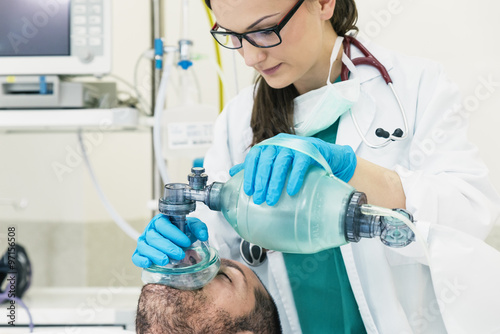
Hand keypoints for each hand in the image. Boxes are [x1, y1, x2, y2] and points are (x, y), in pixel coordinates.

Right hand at [132, 214, 207, 267]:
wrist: (177, 243)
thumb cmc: (182, 233)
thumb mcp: (192, 227)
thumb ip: (198, 228)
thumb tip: (203, 235)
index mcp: (161, 221)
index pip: (163, 225)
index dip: (174, 234)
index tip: (186, 242)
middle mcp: (151, 230)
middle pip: (154, 237)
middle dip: (167, 247)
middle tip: (180, 254)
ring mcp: (144, 242)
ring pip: (145, 247)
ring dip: (155, 254)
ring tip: (165, 260)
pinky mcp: (140, 254)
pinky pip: (136, 257)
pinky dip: (141, 260)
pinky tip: (149, 263)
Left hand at [230, 133, 356, 205]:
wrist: (326, 156)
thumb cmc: (296, 161)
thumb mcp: (275, 162)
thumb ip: (255, 166)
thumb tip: (231, 173)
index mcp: (269, 145)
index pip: (255, 156)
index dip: (249, 173)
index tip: (248, 191)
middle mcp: (280, 143)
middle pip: (266, 160)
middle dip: (261, 181)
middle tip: (258, 199)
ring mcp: (296, 146)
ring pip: (281, 163)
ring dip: (275, 183)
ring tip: (272, 200)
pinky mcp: (310, 151)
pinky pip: (301, 164)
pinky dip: (295, 178)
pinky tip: (291, 191)